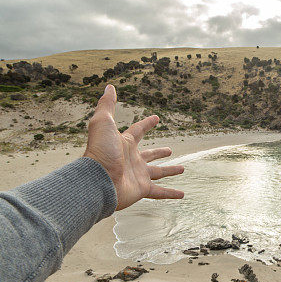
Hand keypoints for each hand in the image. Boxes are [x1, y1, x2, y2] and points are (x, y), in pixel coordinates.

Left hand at [83, 84, 183, 209]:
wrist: (98, 180)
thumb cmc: (99, 151)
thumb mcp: (103, 122)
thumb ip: (107, 105)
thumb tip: (109, 86)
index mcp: (125, 144)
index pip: (138, 131)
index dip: (147, 124)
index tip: (156, 118)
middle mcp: (132, 159)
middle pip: (149, 154)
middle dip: (159, 152)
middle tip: (170, 150)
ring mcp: (137, 175)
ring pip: (158, 173)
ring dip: (170, 171)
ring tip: (182, 169)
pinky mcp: (141, 189)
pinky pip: (159, 192)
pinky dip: (171, 193)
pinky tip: (182, 195)